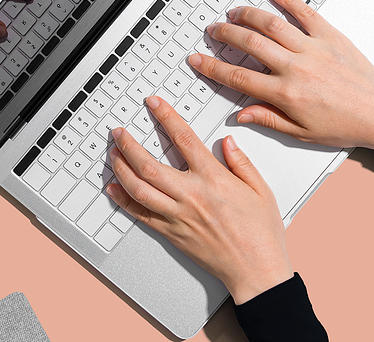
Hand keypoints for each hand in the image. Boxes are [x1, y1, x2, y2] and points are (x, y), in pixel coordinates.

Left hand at [106, 96, 293, 304]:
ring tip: (113, 155)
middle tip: (119, 132)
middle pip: (148, 164)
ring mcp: (178, 216)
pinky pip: (140, 215)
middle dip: (128, 144)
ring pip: (139, 188)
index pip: (183, 138)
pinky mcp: (171, 233)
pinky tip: (114, 189)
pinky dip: (123, 201)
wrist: (256, 270)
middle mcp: (191, 196)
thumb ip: (241, 162)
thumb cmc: (261, 234)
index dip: (165, 116)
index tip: (154, 104)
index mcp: (213, 179)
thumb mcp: (261, 189)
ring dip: (121, 169)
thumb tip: (227, 142)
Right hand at [189, 0, 373, 152]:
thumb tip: (241, 114)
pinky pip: (304, 12)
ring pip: (271, 25)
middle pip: (249, 44)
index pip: (237, 77)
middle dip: (225, 34)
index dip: (212, 67)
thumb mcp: (301, 132)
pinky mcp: (331, 36)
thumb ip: (268, 119)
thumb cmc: (345, 124)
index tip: (198, 61)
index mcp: (286, 94)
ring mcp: (313, 49)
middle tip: (213, 31)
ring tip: (234, 12)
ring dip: (248, 15)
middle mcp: (296, 68)